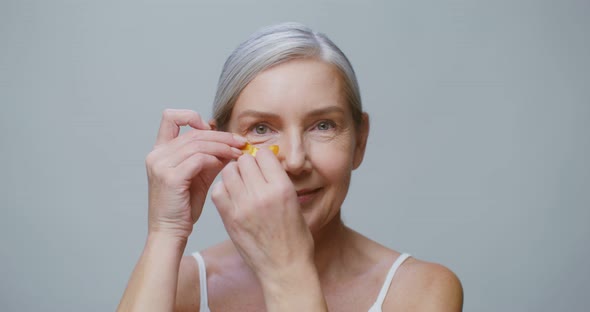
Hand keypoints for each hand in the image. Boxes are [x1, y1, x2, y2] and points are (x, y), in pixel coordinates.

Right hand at [145, 109, 245, 239]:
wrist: (170, 231)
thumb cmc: (183, 206)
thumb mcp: (198, 175)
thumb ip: (210, 157)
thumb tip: (230, 143)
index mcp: (160, 151)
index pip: (170, 117)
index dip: (193, 117)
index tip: (212, 128)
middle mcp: (157, 155)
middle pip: (194, 132)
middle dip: (221, 136)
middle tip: (240, 142)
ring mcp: (161, 165)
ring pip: (198, 144)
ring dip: (223, 147)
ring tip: (238, 153)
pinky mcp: (170, 178)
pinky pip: (198, 159)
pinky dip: (215, 159)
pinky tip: (225, 164)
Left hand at [211, 149, 314, 281]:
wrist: (285, 269)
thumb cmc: (294, 239)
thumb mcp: (294, 203)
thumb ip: (278, 181)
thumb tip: (264, 162)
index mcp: (282, 188)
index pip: (263, 154)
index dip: (262, 158)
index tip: (262, 165)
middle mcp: (262, 194)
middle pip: (244, 160)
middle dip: (247, 164)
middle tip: (250, 175)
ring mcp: (243, 207)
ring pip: (228, 172)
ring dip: (234, 175)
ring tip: (241, 185)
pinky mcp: (229, 218)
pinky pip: (218, 191)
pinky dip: (223, 190)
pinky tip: (232, 197)